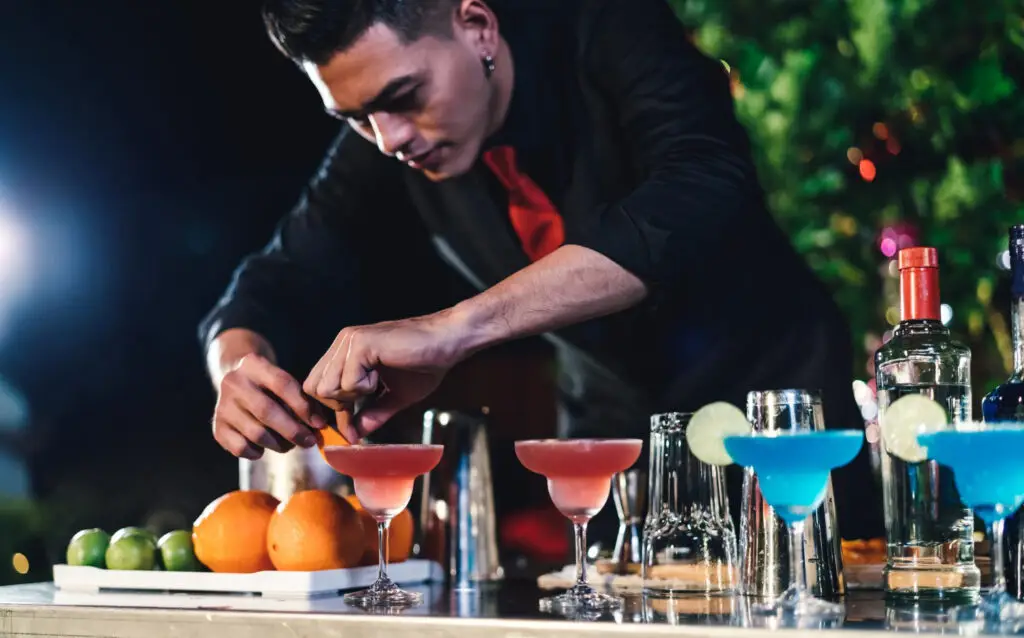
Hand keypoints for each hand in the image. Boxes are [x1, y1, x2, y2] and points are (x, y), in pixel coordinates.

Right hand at [213, 353, 328, 458]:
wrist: (236, 385)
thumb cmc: (270, 387)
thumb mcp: (283, 382)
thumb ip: (302, 399)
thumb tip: (319, 425)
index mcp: (253, 364)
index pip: (282, 384)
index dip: (303, 406)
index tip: (319, 424)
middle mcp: (234, 382)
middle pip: (267, 411)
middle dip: (293, 430)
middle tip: (309, 441)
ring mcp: (222, 405)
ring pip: (256, 433)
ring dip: (279, 444)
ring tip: (290, 444)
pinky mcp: (217, 427)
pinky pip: (241, 448)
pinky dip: (258, 452)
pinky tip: (265, 448)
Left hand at [304, 310, 465, 439]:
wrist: (448, 342)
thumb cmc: (425, 364)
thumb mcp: (394, 397)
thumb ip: (372, 414)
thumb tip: (355, 436)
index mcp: (346, 352)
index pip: (316, 386)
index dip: (331, 411)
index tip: (349, 429)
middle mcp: (343, 343)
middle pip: (314, 389)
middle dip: (338, 406)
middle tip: (365, 401)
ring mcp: (350, 341)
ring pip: (326, 387)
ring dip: (352, 395)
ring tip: (376, 384)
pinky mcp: (361, 344)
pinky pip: (347, 382)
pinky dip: (364, 388)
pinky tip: (382, 374)